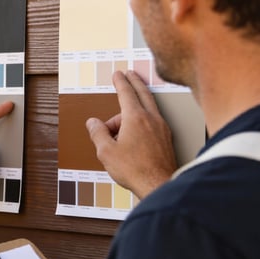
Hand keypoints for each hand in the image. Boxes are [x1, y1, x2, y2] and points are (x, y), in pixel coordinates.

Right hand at [86, 70, 175, 197]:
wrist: (159, 184)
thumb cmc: (134, 170)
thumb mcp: (106, 151)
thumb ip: (97, 133)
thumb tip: (93, 123)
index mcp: (136, 118)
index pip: (127, 93)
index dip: (120, 82)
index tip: (118, 74)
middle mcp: (152, 119)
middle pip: (143, 93)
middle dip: (135, 82)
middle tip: (129, 74)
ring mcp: (162, 128)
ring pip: (146, 110)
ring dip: (132, 111)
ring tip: (115, 131)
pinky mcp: (166, 139)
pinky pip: (151, 122)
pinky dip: (141, 121)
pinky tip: (131, 135)